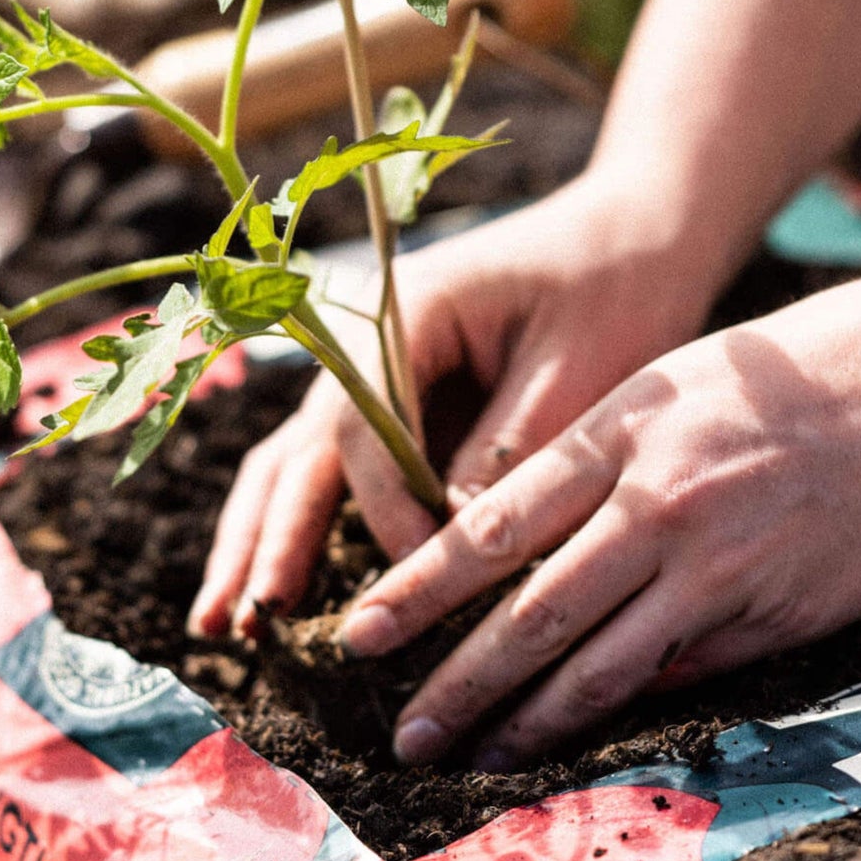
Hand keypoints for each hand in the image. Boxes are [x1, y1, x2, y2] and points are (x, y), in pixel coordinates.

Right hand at [188, 174, 721, 640]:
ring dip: (259, 541)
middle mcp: (368, 344)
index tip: (417, 576)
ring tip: (222, 624)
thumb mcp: (578, 369)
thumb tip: (452, 547)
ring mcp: (375, 376)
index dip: (384, 507)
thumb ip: (508, 451)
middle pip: (301, 448)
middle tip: (237, 623)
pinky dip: (305, 530)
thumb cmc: (617, 290)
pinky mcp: (399, 407)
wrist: (638, 237)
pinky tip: (277, 592)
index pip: (365, 425)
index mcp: (408, 311)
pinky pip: (339, 474)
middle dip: (267, 539)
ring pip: (297, 464)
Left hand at [336, 265, 860, 768]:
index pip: (493, 523)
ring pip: (601, 663)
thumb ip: (610, 463)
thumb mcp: (687, 380)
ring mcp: (723, 564)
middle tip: (401, 734)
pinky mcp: (779, 614)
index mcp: (626, 426)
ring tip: (474, 756)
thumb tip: (543, 557)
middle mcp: (662, 500)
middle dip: (456, 680)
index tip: (360, 631)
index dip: (419, 587)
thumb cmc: (814, 366)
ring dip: (528, 720)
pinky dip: (627, 707)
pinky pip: (685, 672)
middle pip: (532, 610)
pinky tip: (583, 738)